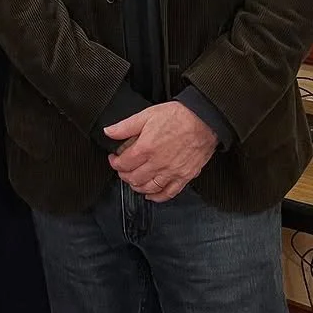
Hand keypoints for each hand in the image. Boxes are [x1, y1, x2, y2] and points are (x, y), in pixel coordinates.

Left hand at [103, 101, 217, 202]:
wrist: (203, 121)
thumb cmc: (177, 116)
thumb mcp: (146, 115)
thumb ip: (125, 126)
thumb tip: (109, 131)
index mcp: (146, 148)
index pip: (123, 164)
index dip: (114, 163)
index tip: (113, 159)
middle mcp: (158, 163)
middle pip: (134, 178)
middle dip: (124, 175)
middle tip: (122, 169)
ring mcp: (171, 172)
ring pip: (149, 188)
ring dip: (137, 186)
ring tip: (134, 180)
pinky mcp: (184, 177)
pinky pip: (168, 193)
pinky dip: (157, 197)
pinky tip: (152, 194)